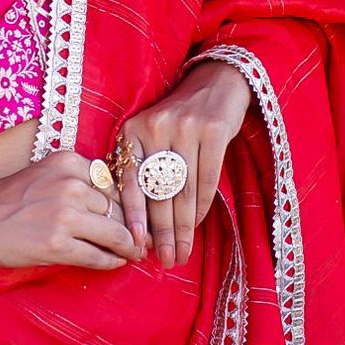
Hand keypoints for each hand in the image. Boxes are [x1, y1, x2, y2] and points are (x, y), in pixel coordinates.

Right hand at [0, 150, 140, 269]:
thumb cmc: (9, 198)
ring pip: (116, 234)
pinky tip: (113, 263)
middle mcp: (70, 184)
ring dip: (128, 248)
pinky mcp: (57, 244)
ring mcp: (64, 214)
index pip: (116, 184)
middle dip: (131, 228)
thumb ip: (80, 183)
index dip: (129, 205)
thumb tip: (122, 209)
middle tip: (141, 242)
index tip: (137, 219)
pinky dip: (111, 262)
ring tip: (132, 255)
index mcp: (69, 161)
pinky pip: (99, 256)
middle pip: (118, 210)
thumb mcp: (46, 174)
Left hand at [115, 60, 252, 269]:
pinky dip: (202, 207)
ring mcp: (184, 128)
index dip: (133, 216)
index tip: (135, 245)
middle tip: (164, 260)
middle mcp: (155, 127)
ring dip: (182, 228)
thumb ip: (142, 168)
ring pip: (182, 191)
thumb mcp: (151, 134)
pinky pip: (206, 180)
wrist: (214, 84)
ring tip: (181, 253)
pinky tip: (196, 226)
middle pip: (157, 191)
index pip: (129, 180)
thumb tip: (140, 223)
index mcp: (132, 131)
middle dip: (161, 231)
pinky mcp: (212, 131)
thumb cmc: (178, 119)